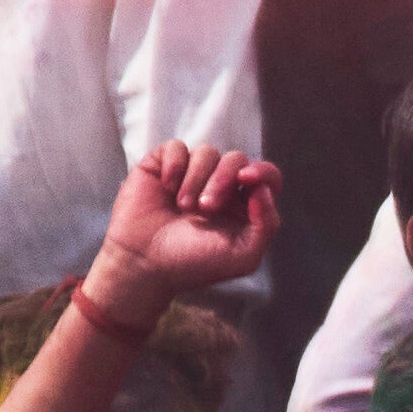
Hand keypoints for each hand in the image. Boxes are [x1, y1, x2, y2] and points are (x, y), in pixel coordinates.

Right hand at [92, 143, 278, 322]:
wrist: (145, 263)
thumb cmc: (193, 263)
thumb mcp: (243, 256)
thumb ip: (267, 225)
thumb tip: (265, 189)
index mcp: (243, 206)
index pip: (266, 176)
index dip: (262, 172)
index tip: (247, 180)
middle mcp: (220, 186)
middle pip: (236, 159)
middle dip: (223, 180)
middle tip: (205, 208)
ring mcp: (191, 174)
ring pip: (207, 152)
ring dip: (196, 180)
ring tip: (183, 208)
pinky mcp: (163, 165)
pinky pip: (177, 147)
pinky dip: (175, 166)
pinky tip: (167, 188)